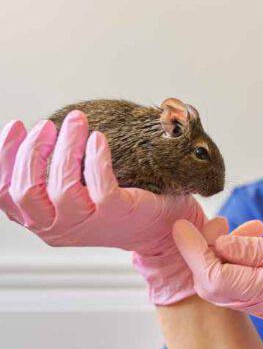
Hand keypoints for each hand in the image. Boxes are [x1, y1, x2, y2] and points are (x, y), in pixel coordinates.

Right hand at [0, 111, 206, 303]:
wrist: (161, 224)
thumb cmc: (117, 202)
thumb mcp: (76, 192)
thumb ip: (52, 175)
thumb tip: (38, 134)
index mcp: (42, 221)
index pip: (6, 193)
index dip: (5, 157)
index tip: (16, 125)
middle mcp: (58, 227)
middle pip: (26, 191)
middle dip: (32, 151)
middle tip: (48, 124)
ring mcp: (87, 223)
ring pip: (62, 188)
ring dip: (65, 148)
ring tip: (76, 121)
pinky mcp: (116, 215)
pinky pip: (100, 186)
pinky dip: (96, 159)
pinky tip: (98, 138)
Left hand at [172, 220, 262, 348]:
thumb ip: (261, 249)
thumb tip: (221, 244)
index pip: (215, 279)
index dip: (194, 253)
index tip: (182, 226)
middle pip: (211, 285)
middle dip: (198, 253)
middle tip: (205, 221)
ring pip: (221, 284)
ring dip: (212, 255)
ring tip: (221, 225)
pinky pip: (237, 281)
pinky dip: (229, 259)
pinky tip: (242, 237)